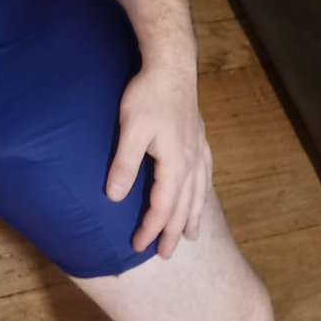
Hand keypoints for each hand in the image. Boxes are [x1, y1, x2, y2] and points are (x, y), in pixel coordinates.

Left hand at [106, 59, 213, 259]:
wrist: (171, 66)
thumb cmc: (149, 96)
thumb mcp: (131, 129)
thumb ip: (124, 164)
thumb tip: (114, 197)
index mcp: (175, 164)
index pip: (162, 207)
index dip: (150, 229)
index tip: (137, 246)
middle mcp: (191, 161)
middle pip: (183, 206)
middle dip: (172, 232)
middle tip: (164, 255)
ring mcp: (198, 148)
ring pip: (199, 192)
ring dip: (192, 216)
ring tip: (191, 235)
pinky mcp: (199, 136)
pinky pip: (206, 173)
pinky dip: (204, 191)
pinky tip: (202, 191)